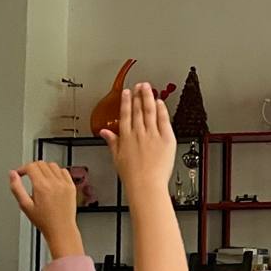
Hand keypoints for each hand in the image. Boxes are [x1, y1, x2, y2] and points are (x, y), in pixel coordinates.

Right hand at [9, 162, 81, 257]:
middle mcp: (54, 183)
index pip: (31, 166)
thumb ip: (16, 188)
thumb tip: (12, 174)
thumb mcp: (25, 205)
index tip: (20, 173)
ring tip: (40, 178)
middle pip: (41, 164)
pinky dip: (57, 172)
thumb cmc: (44, 221)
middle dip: (32, 167)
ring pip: (53, 165)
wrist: (61, 228)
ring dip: (44, 168)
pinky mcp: (72, 187)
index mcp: (42, 186)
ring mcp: (65, 184)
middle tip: (28, 175)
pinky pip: (64, 171)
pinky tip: (53, 179)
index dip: (22, 168)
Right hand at [99, 83, 176, 198]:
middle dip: (138, 95)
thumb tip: (104, 132)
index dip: (126, 101)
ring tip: (148, 87)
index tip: (126, 92)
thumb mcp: (117, 157)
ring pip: (149, 111)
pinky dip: (161, 109)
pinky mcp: (166, 139)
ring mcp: (152, 135)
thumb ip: (112, 141)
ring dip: (148, 97)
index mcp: (125, 137)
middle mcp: (138, 133)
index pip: (125, 114)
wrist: (146, 185)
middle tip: (139, 85)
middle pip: (138, 109)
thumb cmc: (132, 176)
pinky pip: (163, 120)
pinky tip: (160, 102)